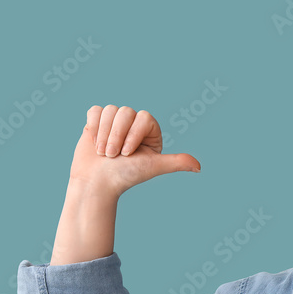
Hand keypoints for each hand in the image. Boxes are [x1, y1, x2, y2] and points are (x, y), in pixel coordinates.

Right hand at [68, 104, 200, 197]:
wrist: (96, 183)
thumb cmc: (125, 176)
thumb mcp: (153, 167)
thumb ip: (176, 163)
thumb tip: (199, 167)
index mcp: (150, 133)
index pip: (143, 117)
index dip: (133, 135)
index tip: (128, 154)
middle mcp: (133, 126)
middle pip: (125, 111)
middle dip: (116, 136)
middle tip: (114, 156)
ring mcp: (115, 123)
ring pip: (110, 111)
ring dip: (104, 134)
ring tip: (105, 153)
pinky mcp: (97, 122)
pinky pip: (95, 111)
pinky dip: (93, 128)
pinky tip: (95, 143)